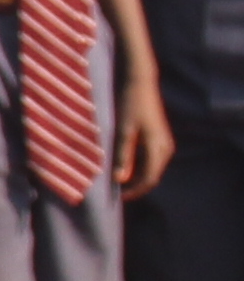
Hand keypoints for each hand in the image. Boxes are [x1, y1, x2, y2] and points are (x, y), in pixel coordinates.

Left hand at [123, 73, 175, 200]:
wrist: (141, 83)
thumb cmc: (130, 104)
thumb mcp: (123, 131)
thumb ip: (123, 155)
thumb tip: (120, 180)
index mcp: (158, 148)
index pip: (149, 179)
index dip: (134, 191)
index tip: (117, 196)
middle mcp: (166, 149)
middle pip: (153, 177)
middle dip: (136, 187)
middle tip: (115, 193)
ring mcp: (165, 144)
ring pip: (152, 169)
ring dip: (137, 178)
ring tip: (117, 182)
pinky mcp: (160, 140)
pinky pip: (151, 161)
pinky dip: (139, 168)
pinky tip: (124, 168)